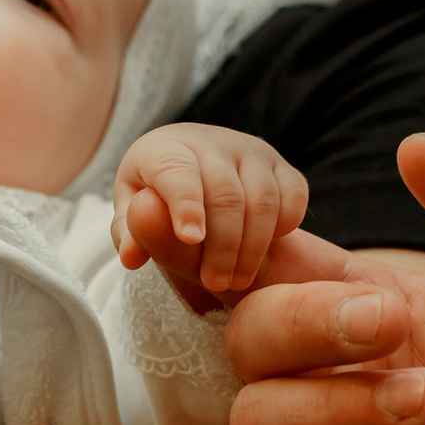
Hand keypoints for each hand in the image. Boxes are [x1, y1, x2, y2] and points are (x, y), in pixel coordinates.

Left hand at [112, 123, 308, 302]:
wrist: (193, 175)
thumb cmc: (157, 201)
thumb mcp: (133, 216)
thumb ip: (131, 234)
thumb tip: (132, 255)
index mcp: (165, 148)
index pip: (178, 172)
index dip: (185, 205)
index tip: (190, 240)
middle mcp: (211, 142)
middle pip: (225, 194)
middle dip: (223, 246)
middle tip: (215, 282)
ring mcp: (251, 151)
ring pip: (263, 199)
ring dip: (253, 248)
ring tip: (237, 280)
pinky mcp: (281, 165)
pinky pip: (294, 195)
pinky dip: (284, 226)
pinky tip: (263, 250)